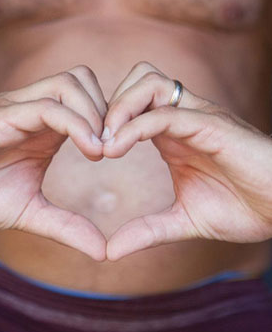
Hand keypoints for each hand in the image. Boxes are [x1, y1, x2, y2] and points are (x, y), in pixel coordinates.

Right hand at [0, 68, 107, 259]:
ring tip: (101, 151)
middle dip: (107, 109)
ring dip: (94, 113)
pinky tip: (90, 151)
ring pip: (67, 84)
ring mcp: (15, 109)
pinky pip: (46, 107)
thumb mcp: (30, 214)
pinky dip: (75, 123)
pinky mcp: (0, 117)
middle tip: (114, 148)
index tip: (120, 154)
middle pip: (81, 78)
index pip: (86, 96)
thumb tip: (103, 251)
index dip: (109, 119)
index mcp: (41, 126)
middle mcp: (30, 109)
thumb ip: (66, 226)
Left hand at [102, 62, 271, 259]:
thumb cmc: (248, 208)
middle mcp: (183, 116)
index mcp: (173, 132)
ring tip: (102, 142)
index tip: (82, 147)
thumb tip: (110, 252)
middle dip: (107, 103)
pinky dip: (135, 125)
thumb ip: (148, 231)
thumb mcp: (186, 222)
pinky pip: (166, 112)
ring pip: (148, 82)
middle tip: (88, 139)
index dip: (103, 116)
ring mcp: (198, 116)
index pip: (131, 101)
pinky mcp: (212, 126)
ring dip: (119, 106)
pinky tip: (116, 148)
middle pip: (136, 79)